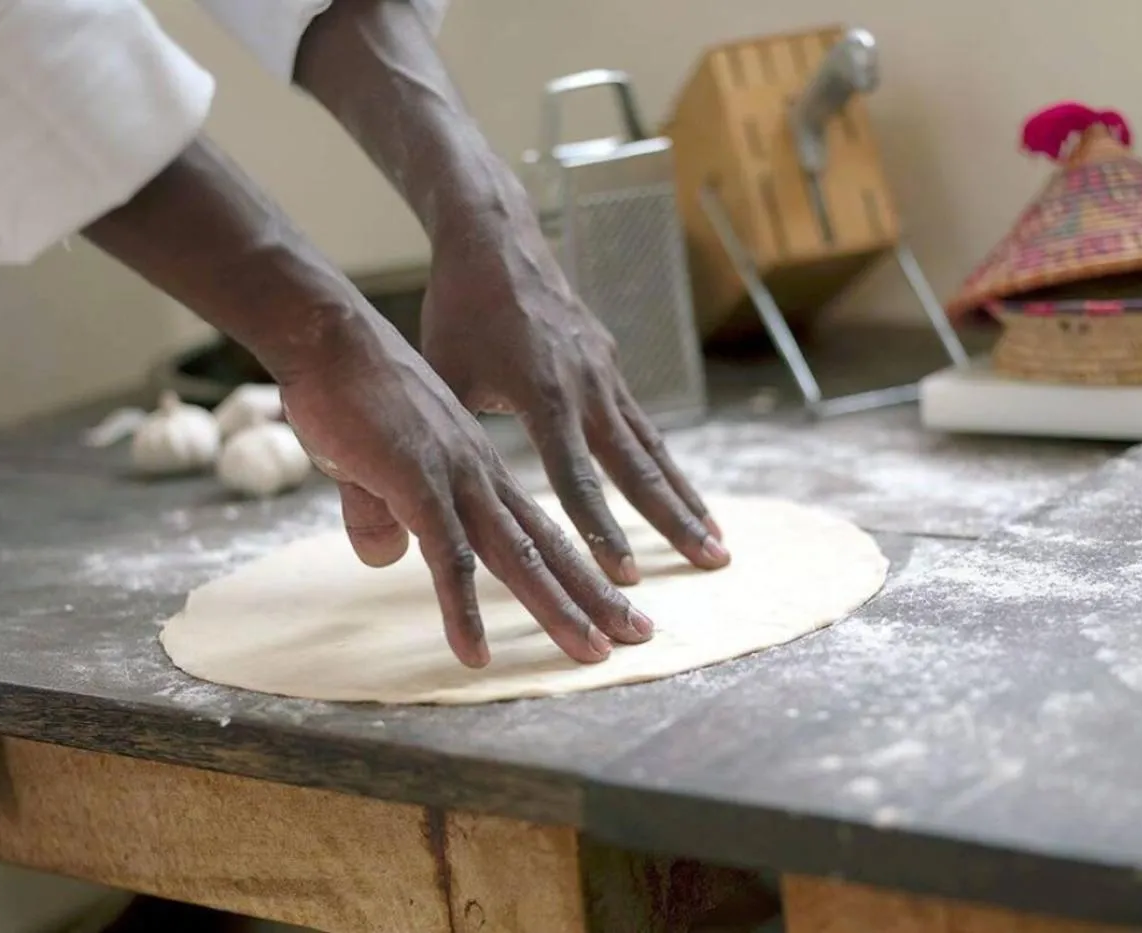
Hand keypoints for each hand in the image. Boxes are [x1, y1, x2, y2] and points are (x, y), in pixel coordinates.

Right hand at [279, 312, 652, 667]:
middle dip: (596, 597)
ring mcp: (456, 480)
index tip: (613, 605)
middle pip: (550, 548)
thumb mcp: (372, 464)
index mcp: (481, 469)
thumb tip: (386, 558)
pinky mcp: (419, 484)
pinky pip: (449, 559)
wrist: (330, 338)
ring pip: (519, 556)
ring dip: (557, 609)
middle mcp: (482, 476)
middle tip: (639, 637)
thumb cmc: (351, 392)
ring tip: (593, 653)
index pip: (543, 529)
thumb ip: (383, 512)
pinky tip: (475, 654)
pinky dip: (463, 609)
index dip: (580, 570)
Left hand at [420, 180, 728, 586]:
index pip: (578, 479)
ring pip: (654, 449)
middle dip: (677, 522)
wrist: (496, 237)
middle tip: (716, 563)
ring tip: (717, 540)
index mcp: (544, 396)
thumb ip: (449, 441)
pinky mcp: (609, 364)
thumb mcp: (444, 375)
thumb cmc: (459, 310)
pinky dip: (665, 464)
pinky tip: (682, 492)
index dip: (603, 531)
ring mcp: (605, 374)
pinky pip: (644, 425)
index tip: (629, 577)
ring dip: (686, 498)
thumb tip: (424, 510)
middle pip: (640, 469)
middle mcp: (587, 388)